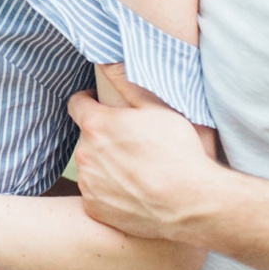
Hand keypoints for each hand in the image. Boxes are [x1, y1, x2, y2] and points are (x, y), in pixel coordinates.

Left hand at [70, 63, 224, 241]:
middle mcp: (85, 154)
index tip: (101, 105)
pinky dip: (109, 191)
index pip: (76, 104)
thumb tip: (106, 60)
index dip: (89, 101)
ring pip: (91, 166)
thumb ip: (127, 82)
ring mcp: (88, 184)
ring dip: (105, 164)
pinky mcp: (94, 209)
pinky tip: (133, 191)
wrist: (191, 203)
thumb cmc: (179, 152)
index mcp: (97, 125)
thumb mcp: (159, 108)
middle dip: (104, 136)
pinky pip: (96, 194)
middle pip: (88, 137)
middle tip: (133, 143)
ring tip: (137, 170)